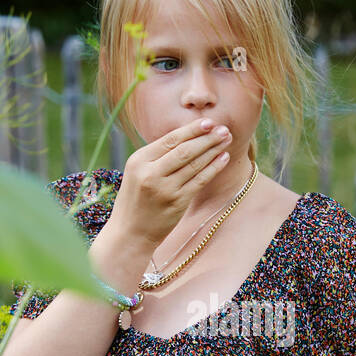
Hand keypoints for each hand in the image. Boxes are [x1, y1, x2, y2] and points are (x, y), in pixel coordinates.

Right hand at [107, 116, 233, 248]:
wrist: (129, 233)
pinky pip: (199, 181)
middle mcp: (150, 173)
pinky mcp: (177, 203)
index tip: (208, 122)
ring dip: (213, 150)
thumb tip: (188, 136)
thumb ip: (157, 156)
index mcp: (138, 160)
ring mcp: (165, 189)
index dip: (191, 130)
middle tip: (223, 129)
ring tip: (226, 139)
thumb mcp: (137, 172)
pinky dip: (213, 168)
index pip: (170, 140)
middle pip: (184, 150)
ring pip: (194, 164)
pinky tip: (223, 158)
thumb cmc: (136, 200)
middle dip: (206, 138)